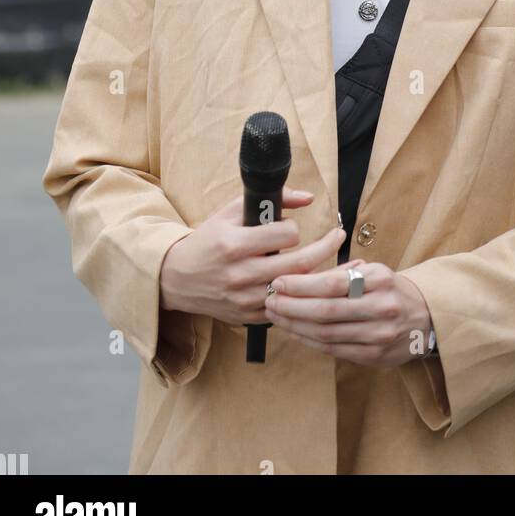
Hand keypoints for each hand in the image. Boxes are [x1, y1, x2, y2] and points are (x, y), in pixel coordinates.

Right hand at [159, 189, 345, 325]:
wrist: (176, 278)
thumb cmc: (208, 240)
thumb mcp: (231, 212)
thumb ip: (271, 201)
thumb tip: (308, 197)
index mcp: (234, 244)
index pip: (285, 235)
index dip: (293, 228)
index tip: (291, 228)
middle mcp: (239, 274)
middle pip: (298, 264)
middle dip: (325, 248)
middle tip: (338, 237)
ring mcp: (243, 299)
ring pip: (294, 288)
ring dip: (315, 274)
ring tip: (327, 261)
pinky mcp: (246, 317)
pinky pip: (283, 307)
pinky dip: (296, 295)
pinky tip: (305, 285)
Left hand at [263, 261, 433, 367]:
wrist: (425, 319)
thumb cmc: (390, 290)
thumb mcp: (374, 271)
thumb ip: (342, 274)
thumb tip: (299, 276)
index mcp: (379, 280)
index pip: (332, 283)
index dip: (301, 285)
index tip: (278, 282)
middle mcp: (380, 308)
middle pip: (326, 310)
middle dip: (292, 306)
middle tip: (269, 300)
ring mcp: (378, 336)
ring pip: (326, 333)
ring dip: (295, 325)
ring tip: (276, 315)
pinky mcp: (373, 356)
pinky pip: (333, 349)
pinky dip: (309, 341)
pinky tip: (294, 331)